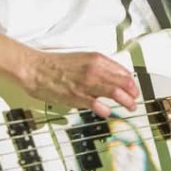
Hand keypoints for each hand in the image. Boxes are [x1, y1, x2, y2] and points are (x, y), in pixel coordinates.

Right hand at [18, 49, 138, 117]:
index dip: (130, 81)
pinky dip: (105, 109)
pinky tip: (108, 111)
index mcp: (96, 59)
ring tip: (130, 107)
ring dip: (126, 101)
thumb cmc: (55, 64)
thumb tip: (112, 76)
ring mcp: (86, 83)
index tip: (133, 88)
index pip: (122, 71)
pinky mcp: (77, 96)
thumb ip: (98, 67)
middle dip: (132, 93)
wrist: (35, 68)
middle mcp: (94, 70)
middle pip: (122, 82)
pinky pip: (97, 104)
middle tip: (135, 99)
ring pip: (115, 92)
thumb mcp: (81, 58)